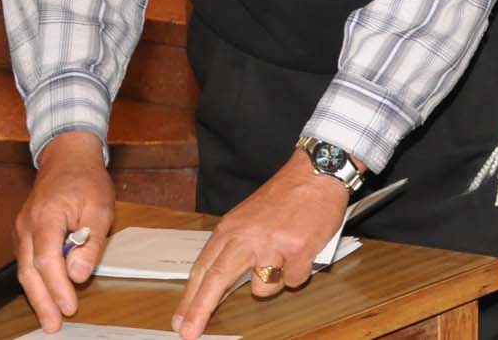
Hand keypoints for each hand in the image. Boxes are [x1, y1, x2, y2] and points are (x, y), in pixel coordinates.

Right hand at [13, 130, 115, 332]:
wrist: (67, 158)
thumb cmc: (86, 180)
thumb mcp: (101, 208)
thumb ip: (91, 242)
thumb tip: (78, 274)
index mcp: (46, 216)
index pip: (47, 260)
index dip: (57, 287)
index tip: (69, 307)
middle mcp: (27, 225)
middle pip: (28, 271)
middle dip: (42, 301)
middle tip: (53, 325)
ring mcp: (21, 229)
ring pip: (24, 269)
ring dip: (37, 295)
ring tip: (49, 317)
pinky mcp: (24, 233)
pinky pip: (27, 261)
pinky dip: (36, 280)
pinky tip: (46, 294)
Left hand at [172, 150, 350, 338]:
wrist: (318, 172)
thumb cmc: (285, 195)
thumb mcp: (247, 215)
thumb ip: (233, 245)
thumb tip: (217, 281)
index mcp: (231, 228)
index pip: (203, 267)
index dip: (190, 298)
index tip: (179, 321)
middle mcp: (248, 236)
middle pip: (217, 279)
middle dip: (200, 310)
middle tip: (189, 332)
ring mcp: (274, 244)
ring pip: (263, 287)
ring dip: (273, 282)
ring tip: (284, 258)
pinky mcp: (300, 250)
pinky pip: (294, 280)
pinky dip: (299, 271)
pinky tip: (303, 251)